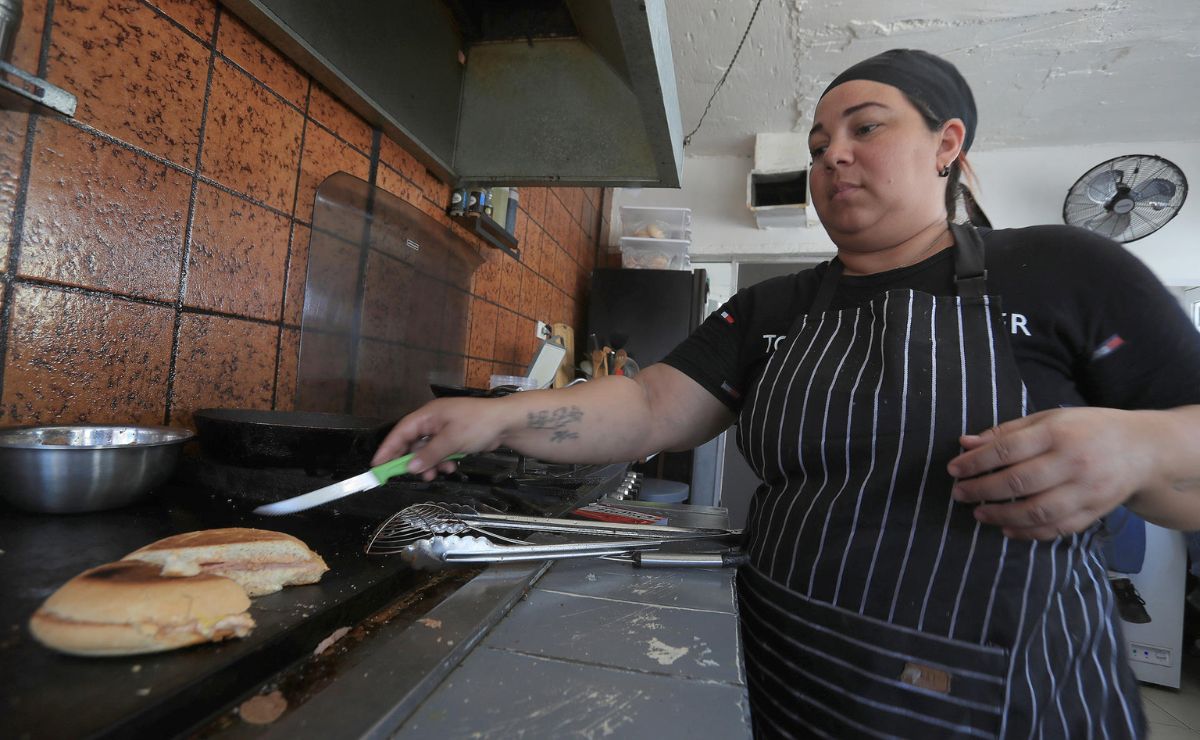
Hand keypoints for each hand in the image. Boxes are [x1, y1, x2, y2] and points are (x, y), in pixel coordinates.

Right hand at [371, 398, 509, 479]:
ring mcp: (443, 430)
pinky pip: (439, 453)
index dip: (388, 448)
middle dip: (413, 461)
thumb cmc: (478, 424)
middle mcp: (432, 421)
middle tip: (413, 476)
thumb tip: (409, 467)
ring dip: (430, 464)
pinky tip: (451, 467)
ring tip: (437, 473)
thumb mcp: (452, 440)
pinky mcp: (453, 438)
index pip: (401, 431)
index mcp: (427, 415)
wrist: (506, 423)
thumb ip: (429, 454)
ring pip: (426, 451)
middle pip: (412, 443)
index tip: (378, 465)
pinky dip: (442, 462)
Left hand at [946, 407, 1154, 539]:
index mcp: (1058, 433)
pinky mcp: (1094, 511)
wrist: (1141, 449)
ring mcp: (1086, 490)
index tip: (953, 470)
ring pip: (1036, 511)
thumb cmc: (1087, 428)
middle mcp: (1073, 462)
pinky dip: (1029, 533)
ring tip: (979, 514)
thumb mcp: (1049, 419)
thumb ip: (1007, 432)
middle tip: (959, 494)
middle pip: (1018, 482)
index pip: (1007, 449)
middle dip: (982, 490)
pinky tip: (1007, 530)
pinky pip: (1057, 528)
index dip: (976, 462)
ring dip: (1001, 516)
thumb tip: (966, 443)